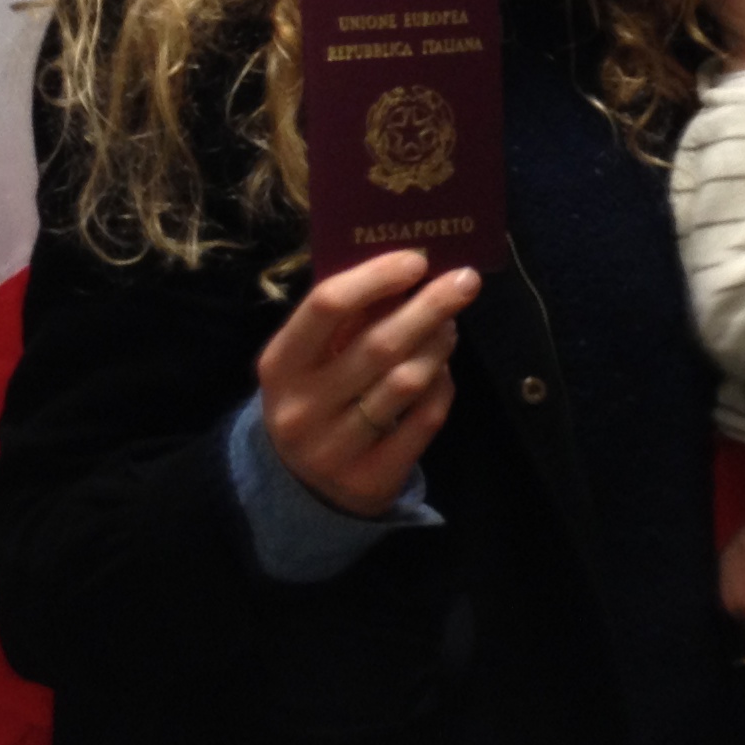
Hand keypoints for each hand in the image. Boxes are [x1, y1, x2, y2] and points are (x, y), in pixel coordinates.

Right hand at [256, 251, 481, 518]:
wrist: (300, 485)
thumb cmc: (312, 394)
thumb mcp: (308, 357)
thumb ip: (346, 316)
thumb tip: (410, 270)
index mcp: (279, 364)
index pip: (327, 306)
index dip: (376, 277)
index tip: (416, 259)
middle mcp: (302, 408)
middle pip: (379, 345)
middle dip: (429, 306)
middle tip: (465, 281)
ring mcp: (335, 449)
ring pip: (406, 382)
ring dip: (438, 345)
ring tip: (450, 325)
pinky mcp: (371, 479)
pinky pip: (424, 420)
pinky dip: (442, 386)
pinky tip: (442, 369)